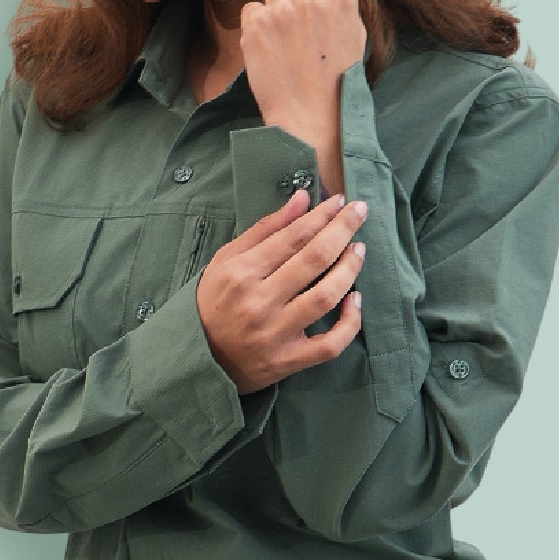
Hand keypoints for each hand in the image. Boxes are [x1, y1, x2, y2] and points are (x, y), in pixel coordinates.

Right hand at [195, 187, 367, 394]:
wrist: (199, 357)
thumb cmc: (214, 301)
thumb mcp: (228, 259)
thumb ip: (267, 228)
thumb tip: (303, 198)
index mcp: (241, 272)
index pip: (293, 236)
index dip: (322, 215)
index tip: (340, 201)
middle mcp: (258, 302)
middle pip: (314, 259)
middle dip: (342, 230)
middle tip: (359, 212)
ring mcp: (275, 334)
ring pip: (325, 297)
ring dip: (349, 269)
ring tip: (358, 250)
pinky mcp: (287, 361)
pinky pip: (330, 345)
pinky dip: (350, 322)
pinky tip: (355, 299)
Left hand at [240, 0, 366, 135]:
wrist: (312, 117)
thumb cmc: (338, 80)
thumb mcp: (354, 32)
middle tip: (303, 31)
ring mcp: (281, 8)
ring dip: (276, 16)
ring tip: (289, 49)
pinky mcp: (256, 24)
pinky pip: (252, 11)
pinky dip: (257, 29)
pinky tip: (272, 52)